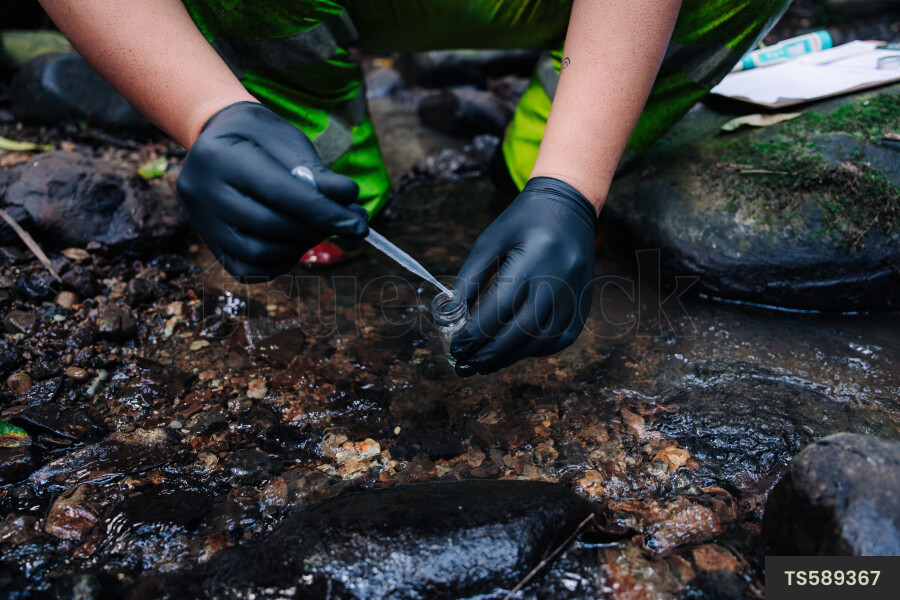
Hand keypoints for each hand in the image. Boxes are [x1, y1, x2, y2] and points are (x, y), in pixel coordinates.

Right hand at [176, 101, 368, 279]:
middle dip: (315, 228)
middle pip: (269, 225)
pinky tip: (295, 242)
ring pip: (259, 253)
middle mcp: (202, 192)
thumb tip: (349, 200)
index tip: (358, 224)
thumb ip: (316, 171)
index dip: (322, 211)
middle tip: (343, 222)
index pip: (277, 191)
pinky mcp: (210, 244)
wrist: (218, 140)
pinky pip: (248, 269)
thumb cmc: (259, 138)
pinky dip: (280, 262)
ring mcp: (202, 222)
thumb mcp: (287, 139)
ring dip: (299, 246)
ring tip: (317, 227)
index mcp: (219, 156)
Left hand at [450, 177, 595, 375]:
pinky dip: (534, 350)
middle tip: (464, 366)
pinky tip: (512, 352)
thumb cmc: (522, 222)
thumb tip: (449, 317)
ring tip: (484, 365)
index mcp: (535, 257)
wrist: (568, 206)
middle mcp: (560, 278)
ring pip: (542, 340)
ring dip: (510, 357)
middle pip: (522, 330)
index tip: (456, 348)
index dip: (476, 333)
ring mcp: (575, 293)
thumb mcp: (490, 241)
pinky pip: (560, 338)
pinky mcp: (583, 303)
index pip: (501, 307)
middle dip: (489, 353)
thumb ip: (470, 279)